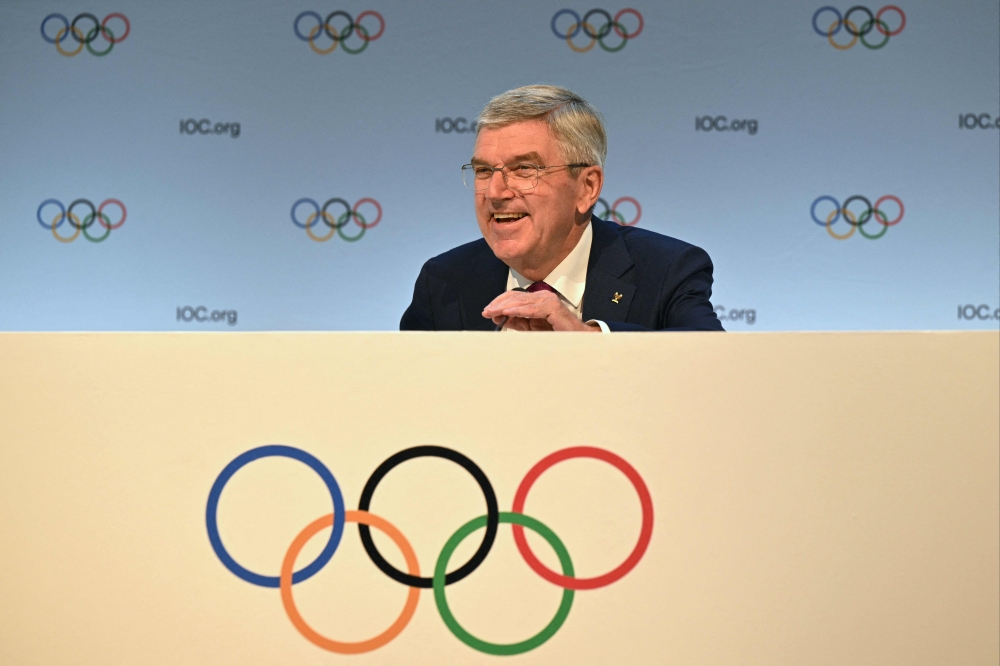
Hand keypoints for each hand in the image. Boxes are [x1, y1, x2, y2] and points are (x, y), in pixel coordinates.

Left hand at [483, 290, 599, 331]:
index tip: (487, 310)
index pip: (514, 297)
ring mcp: (548, 300)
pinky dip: (517, 310)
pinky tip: (506, 313)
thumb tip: (501, 317)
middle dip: (498, 304)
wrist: (578, 339)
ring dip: (504, 307)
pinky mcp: (553, 307)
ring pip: (520, 302)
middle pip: (515, 297)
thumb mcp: (532, 327)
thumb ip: (518, 321)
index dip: (499, 302)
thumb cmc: (557, 334)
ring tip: (492, 312)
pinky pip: (531, 309)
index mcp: (537, 299)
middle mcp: (542, 296)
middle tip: (486, 311)